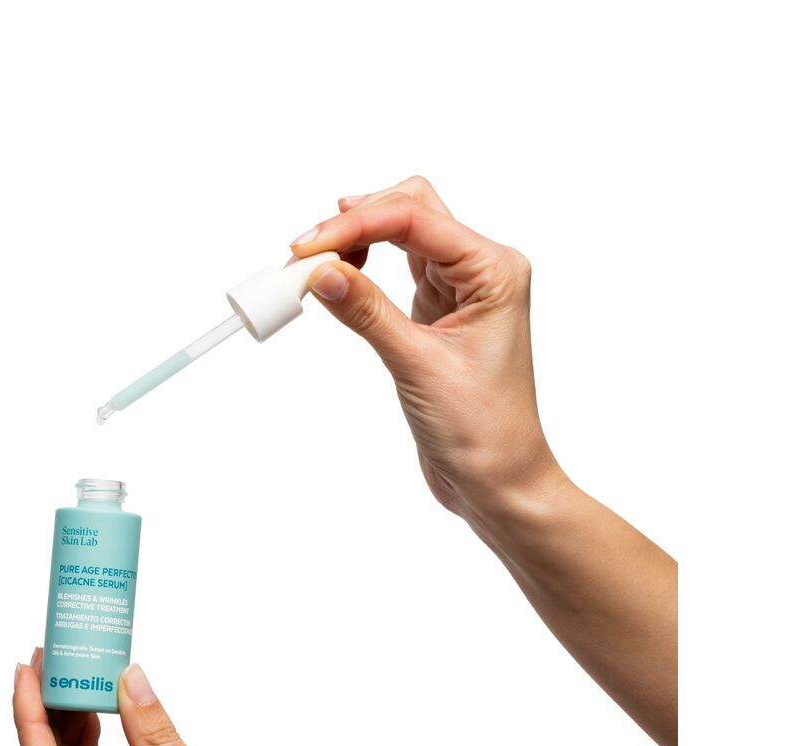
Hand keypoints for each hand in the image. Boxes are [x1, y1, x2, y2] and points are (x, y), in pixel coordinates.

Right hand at [290, 176, 560, 528]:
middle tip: (303, 255)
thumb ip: (367, 313)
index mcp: (494, 271)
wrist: (497, 481)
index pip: (415, 219)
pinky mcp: (436, 313)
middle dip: (354, 221)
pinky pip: (395, 270)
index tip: (306, 249)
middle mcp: (481, 270)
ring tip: (311, 268)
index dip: (356, 225)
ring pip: (402, 234)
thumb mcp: (417, 366)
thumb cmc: (482, 430)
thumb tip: (320, 271)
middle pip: (410, 209)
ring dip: (355, 240)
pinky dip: (361, 267)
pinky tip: (337, 279)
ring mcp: (459, 290)